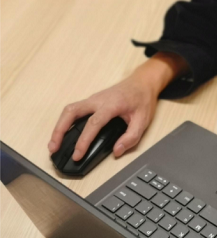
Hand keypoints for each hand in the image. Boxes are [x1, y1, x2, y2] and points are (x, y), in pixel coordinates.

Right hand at [47, 53, 187, 160]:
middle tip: (53, 148)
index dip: (83, 141)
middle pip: (71, 112)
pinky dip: (65, 121)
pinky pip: (74, 110)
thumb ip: (131, 137)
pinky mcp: (92, 100)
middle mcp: (99, 99)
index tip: (77, 155)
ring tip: (54, 144)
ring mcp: (93, 98)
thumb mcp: (143, 120)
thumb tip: (116, 151)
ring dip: (59, 126)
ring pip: (70, 110)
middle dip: (59, 130)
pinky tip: (63, 133)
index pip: (93, 123)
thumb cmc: (142, 99)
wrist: (142, 82)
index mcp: (112, 104)